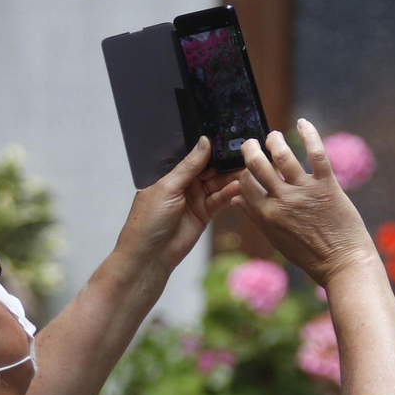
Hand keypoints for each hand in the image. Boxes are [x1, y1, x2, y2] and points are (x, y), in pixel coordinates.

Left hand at [119, 137, 242, 274]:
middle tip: (243, 154)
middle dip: (224, 163)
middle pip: (209, 169)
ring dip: (230, 178)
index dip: (210, 149)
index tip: (228, 139)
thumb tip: (205, 142)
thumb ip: (189, 166)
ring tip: (246, 170)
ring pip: (217, 184)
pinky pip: (220, 200)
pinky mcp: (205, 213)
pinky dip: (229, 194)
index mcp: (170, 173)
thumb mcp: (168, 187)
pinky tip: (239, 187)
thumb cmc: (149, 219)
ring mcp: (195, 198)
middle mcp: (184, 184)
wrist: (151, 255)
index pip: (194, 157)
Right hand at [235, 119, 378, 287]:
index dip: (242, 170)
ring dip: (275, 140)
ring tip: (274, 136)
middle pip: (257, 166)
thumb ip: (255, 216)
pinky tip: (303, 123)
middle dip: (251, 149)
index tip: (245, 164)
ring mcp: (305, 192)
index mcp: (267, 215)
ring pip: (283, 156)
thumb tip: (235, 198)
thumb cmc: (309, 254)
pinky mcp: (327, 186)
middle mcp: (283, 201)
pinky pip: (316, 154)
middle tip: (252, 143)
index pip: (244, 183)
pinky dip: (309, 134)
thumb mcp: (276, 238)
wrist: (343, 263)